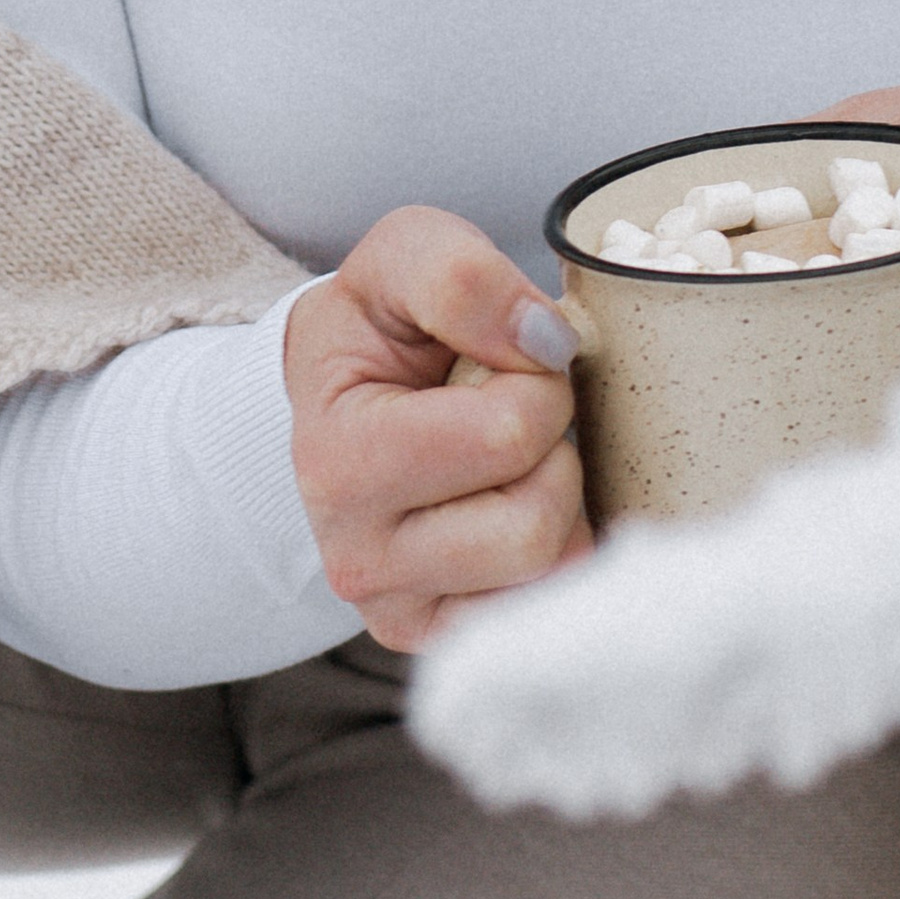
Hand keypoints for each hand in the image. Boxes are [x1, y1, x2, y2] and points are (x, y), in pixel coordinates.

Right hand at [282, 205, 591, 652]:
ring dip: (561, 498)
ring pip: (552, 572)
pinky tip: (519, 503)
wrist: (341, 393)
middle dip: (553, 447)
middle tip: (512, 410)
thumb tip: (546, 344)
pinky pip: (552, 606)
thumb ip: (461, 277)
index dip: (536, 377)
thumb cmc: (378, 326)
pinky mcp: (442, 640)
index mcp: (338, 462)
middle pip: (535, 523)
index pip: (507, 435)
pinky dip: (559, 546)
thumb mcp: (401, 257)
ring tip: (513, 459)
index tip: (501, 358)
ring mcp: (399, 615)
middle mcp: (358, 560)